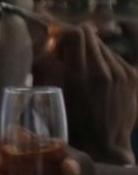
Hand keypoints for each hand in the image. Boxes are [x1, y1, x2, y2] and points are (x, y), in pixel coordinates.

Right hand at [35, 24, 137, 165]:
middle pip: (89, 33)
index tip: (52, 36)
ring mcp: (122, 72)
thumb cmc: (68, 123)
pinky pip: (114, 56)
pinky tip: (97, 78)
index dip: (60, 29)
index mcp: (79, 76)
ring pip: (101, 44)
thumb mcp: (47, 94)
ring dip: (88, 50)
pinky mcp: (133, 76)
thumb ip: (45, 64)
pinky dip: (102, 61)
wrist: (103, 145)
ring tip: (81, 68)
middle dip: (73, 38)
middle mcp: (104, 70)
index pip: (74, 33)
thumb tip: (47, 41)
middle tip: (63, 52)